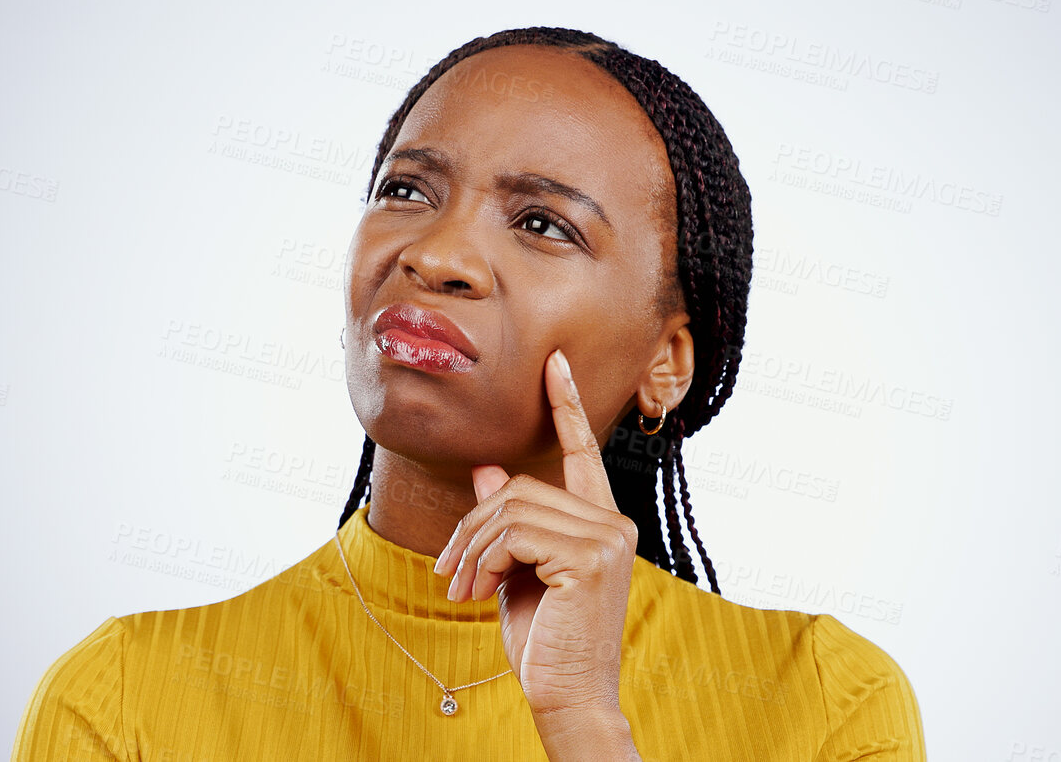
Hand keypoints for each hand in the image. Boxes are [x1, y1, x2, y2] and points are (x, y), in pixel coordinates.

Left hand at [432, 349, 641, 760]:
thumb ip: (507, 521)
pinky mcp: (591, 556)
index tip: (553, 363)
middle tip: (448, 573)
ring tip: (459, 589)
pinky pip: (513, 534)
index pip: (582, 452)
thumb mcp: (514, 572)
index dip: (566, 405)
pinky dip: (482, 562)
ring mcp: (607, 537)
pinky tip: (478, 594)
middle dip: (471, 527)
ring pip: (510, 508)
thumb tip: (486, 469)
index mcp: (599, 521)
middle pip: (519, 487)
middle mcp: (612, 521)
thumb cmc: (543, 640)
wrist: (565, 697)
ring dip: (470, 549)